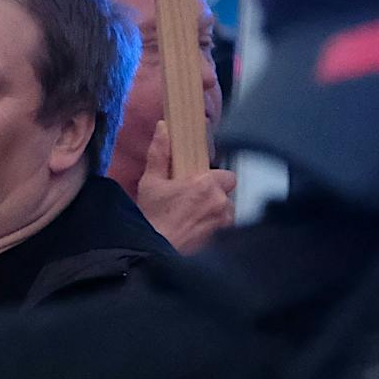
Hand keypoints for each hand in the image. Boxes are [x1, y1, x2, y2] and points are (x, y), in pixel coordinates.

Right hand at [135, 120, 236, 253]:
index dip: (216, 180)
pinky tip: (198, 233)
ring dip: (217, 215)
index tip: (201, 184)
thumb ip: (160, 152)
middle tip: (195, 202)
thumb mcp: (151, 181)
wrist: (153, 252)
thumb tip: (163, 127)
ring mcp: (223, 226)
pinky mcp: (221, 243)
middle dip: (215, 197)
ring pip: (227, 214)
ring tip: (196, 219)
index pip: (228, 176)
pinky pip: (224, 232)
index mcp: (206, 184)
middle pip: (227, 196)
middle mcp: (220, 203)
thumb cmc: (152, 217)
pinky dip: (216, 231)